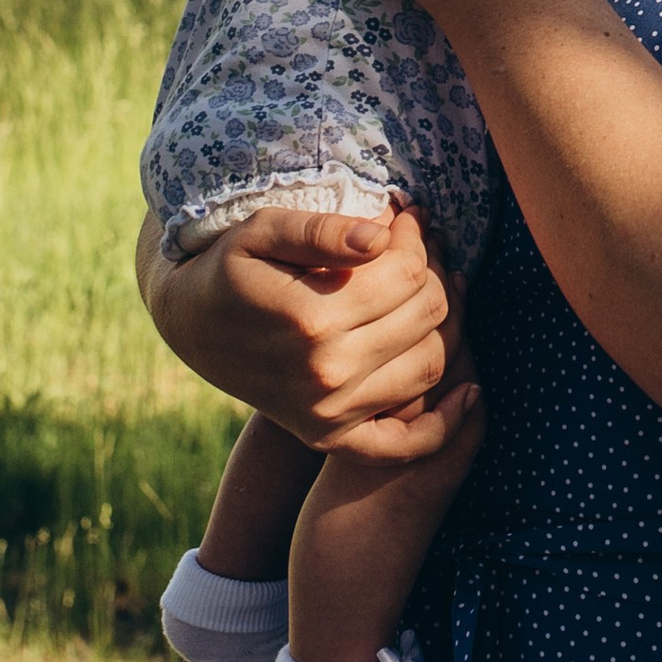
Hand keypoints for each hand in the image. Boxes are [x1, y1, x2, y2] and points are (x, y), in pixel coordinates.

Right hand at [138, 202, 482, 461]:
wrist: (192, 324)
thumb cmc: (230, 266)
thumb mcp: (260, 231)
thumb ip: (320, 231)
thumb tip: (380, 237)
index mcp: (310, 318)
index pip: (406, 273)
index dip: (416, 238)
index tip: (407, 217)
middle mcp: (324, 373)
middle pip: (427, 314)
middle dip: (436, 271)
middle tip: (423, 248)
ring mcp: (328, 411)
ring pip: (431, 363)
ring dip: (448, 324)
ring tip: (429, 290)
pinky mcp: (329, 435)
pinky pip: (404, 444)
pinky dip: (444, 426)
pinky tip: (469, 393)